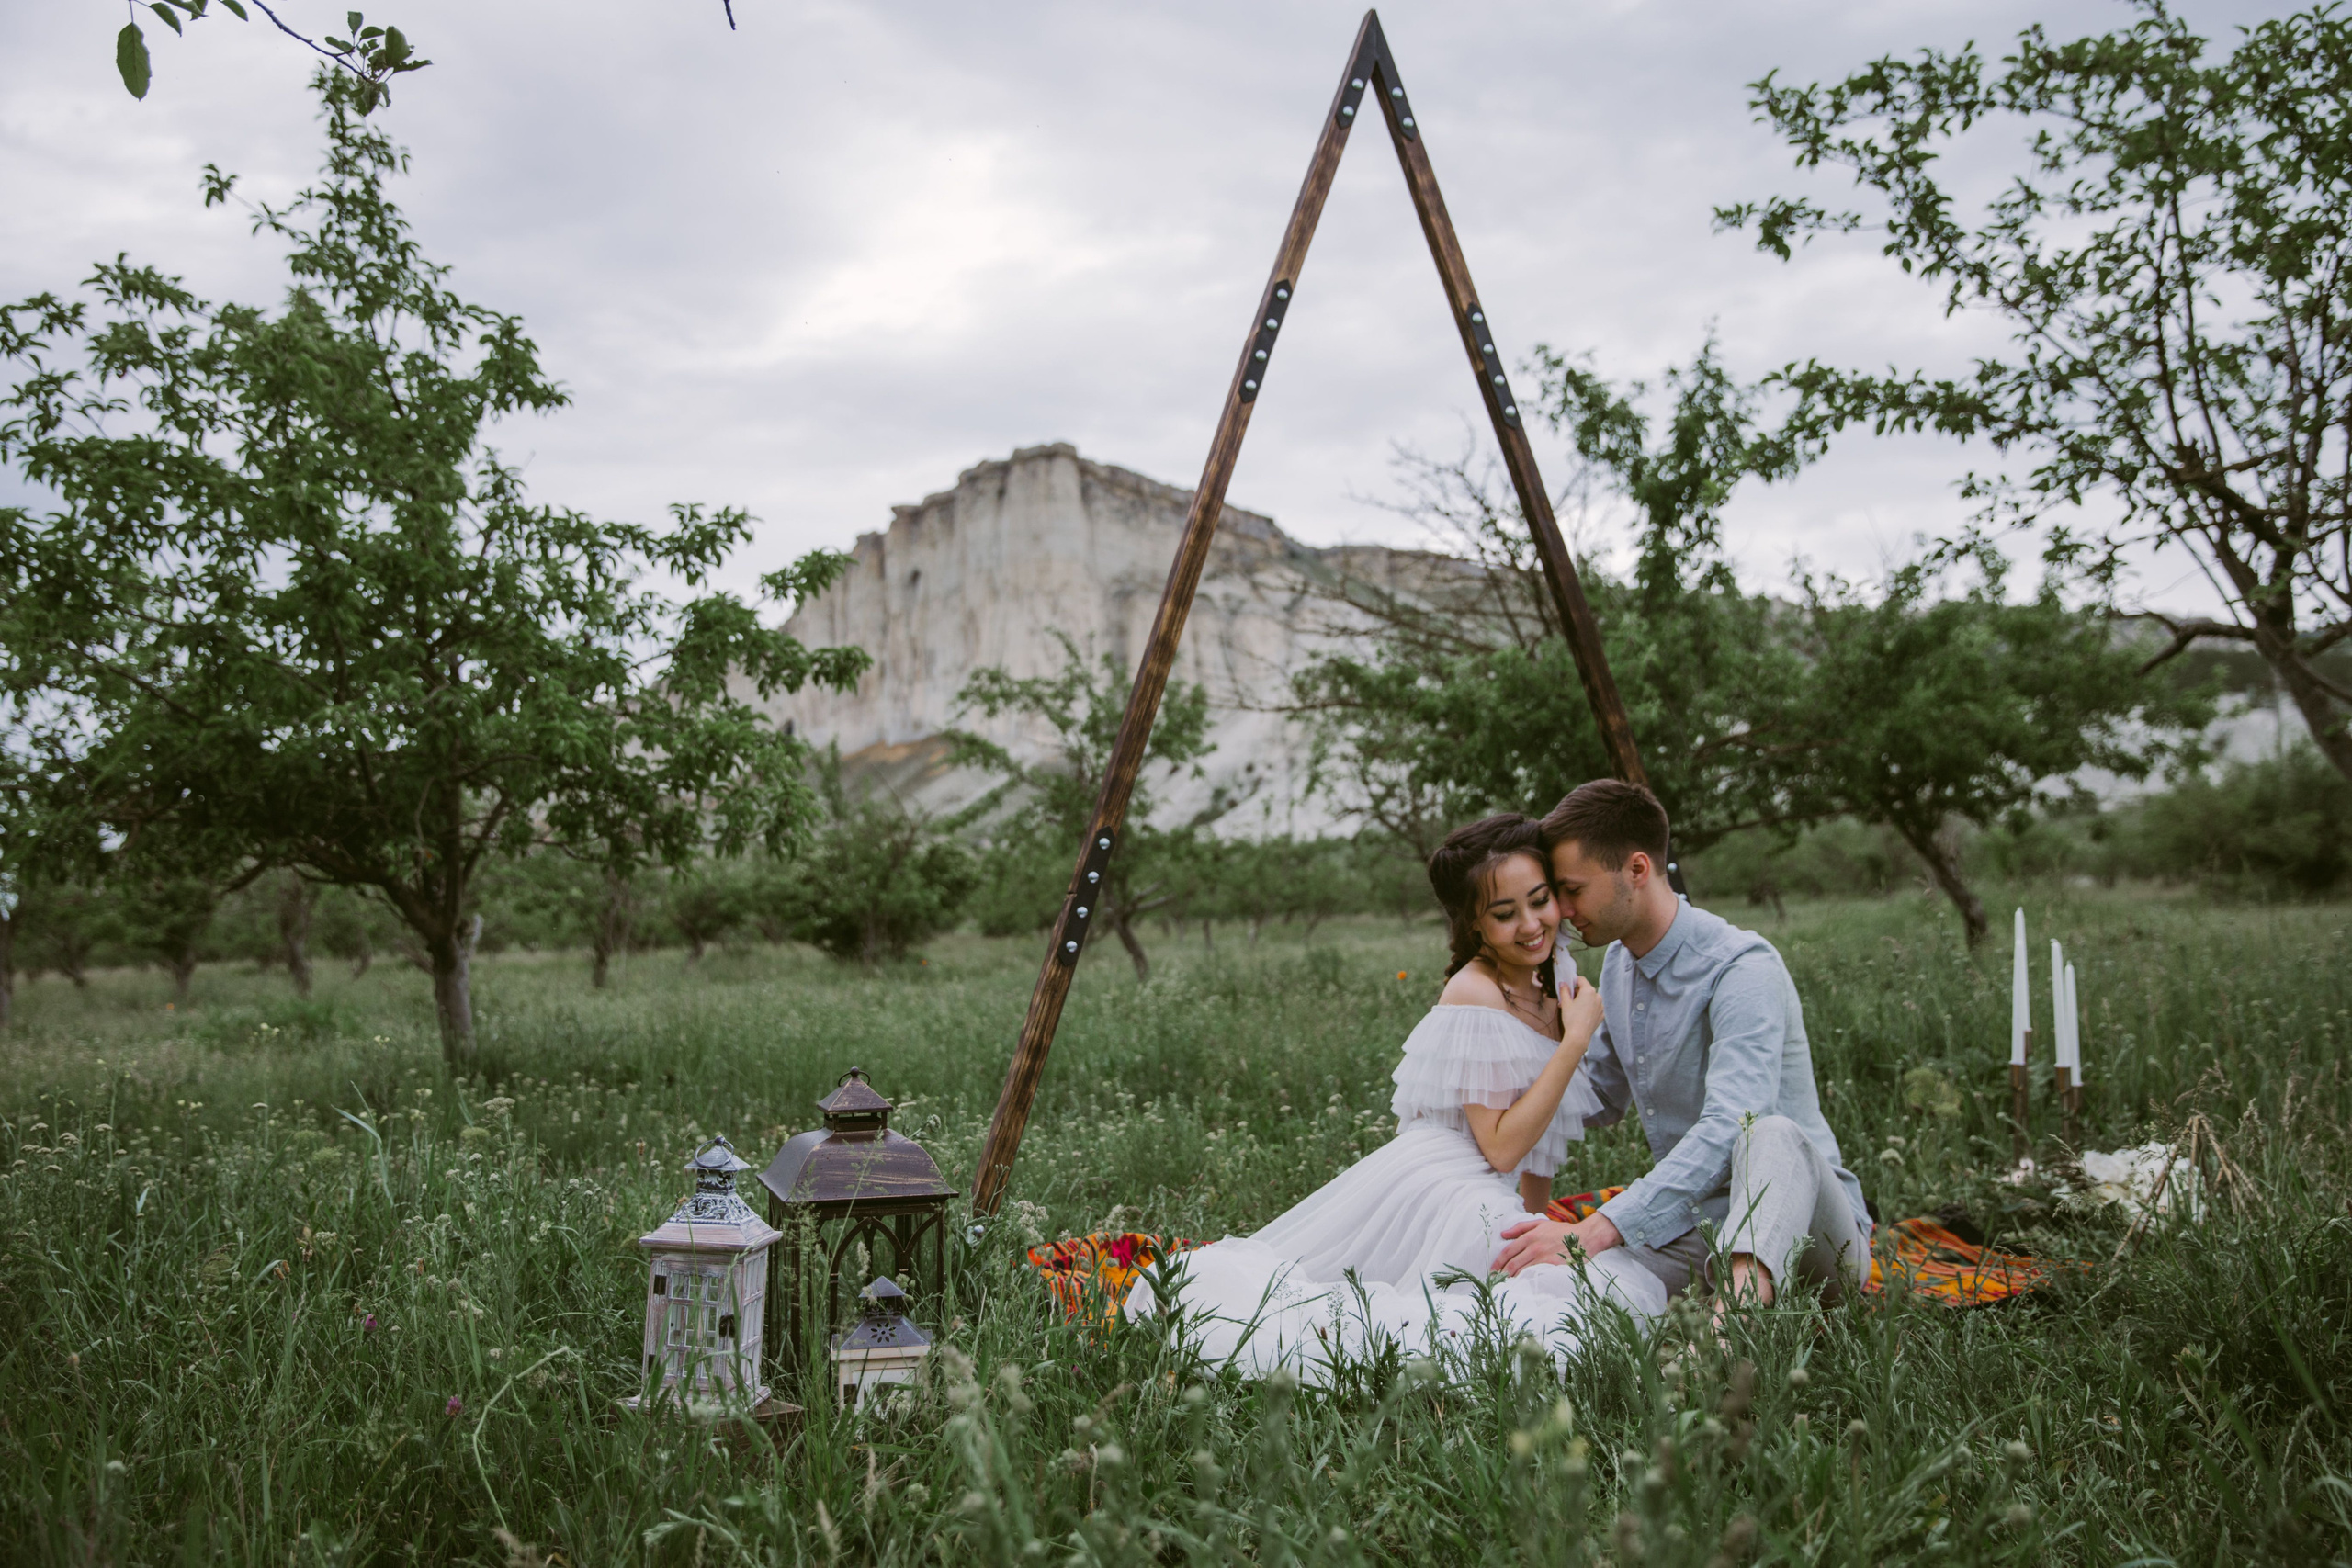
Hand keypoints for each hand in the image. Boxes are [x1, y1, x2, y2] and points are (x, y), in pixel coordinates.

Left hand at [1491, 1211, 1621, 1276]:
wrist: (1585, 1237)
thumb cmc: (1563, 1231)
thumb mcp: (1541, 1223)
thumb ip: (1521, 1227)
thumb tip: (1503, 1234)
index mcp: (1530, 1236)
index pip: (1508, 1251)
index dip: (1498, 1262)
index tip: (1493, 1270)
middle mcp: (1534, 1247)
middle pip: (1512, 1264)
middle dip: (1502, 1274)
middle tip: (1496, 1281)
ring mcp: (1544, 1257)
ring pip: (1522, 1271)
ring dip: (1512, 1279)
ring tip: (1506, 1285)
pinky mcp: (1553, 1266)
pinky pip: (1536, 1276)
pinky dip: (1527, 1281)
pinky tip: (1522, 1286)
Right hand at [1557, 971, 1602, 1045]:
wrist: (1579, 1036)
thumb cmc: (1572, 1018)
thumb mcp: (1565, 1003)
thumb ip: (1564, 990)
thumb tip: (1563, 984)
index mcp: (1589, 991)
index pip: (1581, 979)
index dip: (1573, 981)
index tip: (1568, 985)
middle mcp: (1597, 996)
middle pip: (1586, 989)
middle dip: (1577, 993)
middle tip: (1567, 1000)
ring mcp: (1601, 1006)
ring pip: (1591, 999)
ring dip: (1583, 1000)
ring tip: (1573, 1008)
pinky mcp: (1601, 1015)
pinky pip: (1594, 1007)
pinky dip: (1588, 1008)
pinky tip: (1580, 1015)